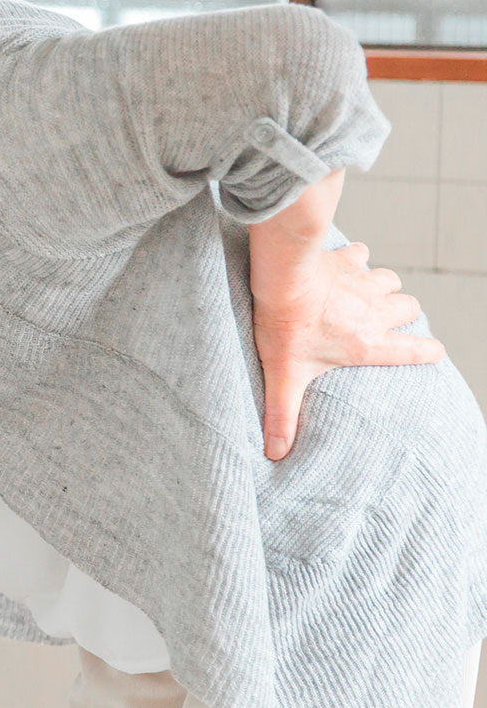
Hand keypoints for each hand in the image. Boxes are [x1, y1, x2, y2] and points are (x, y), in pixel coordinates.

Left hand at [251, 241, 445, 459]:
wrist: (282, 276)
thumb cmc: (285, 325)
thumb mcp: (283, 376)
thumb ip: (282, 415)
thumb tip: (276, 453)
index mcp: (367, 344)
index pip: (414, 350)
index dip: (427, 352)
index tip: (432, 353)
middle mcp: (374, 312)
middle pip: (410, 308)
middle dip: (402, 315)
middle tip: (384, 321)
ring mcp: (363, 282)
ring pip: (392, 280)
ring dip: (384, 287)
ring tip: (366, 295)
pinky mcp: (346, 259)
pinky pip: (363, 254)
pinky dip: (358, 259)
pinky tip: (344, 264)